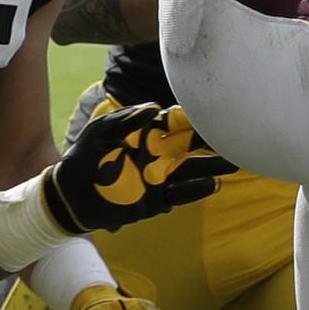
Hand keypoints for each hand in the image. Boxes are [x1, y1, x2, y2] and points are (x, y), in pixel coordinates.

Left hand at [38, 102, 232, 233]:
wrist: (70, 194)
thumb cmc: (84, 156)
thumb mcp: (100, 131)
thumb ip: (126, 118)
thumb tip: (156, 108)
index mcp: (147, 134)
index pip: (177, 124)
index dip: (195, 119)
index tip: (215, 113)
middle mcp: (159, 155)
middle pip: (192, 146)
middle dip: (214, 142)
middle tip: (238, 137)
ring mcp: (160, 178)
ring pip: (193, 170)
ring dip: (214, 166)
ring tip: (236, 163)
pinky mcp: (156, 201)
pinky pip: (182, 195)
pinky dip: (197, 190)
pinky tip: (212, 184)